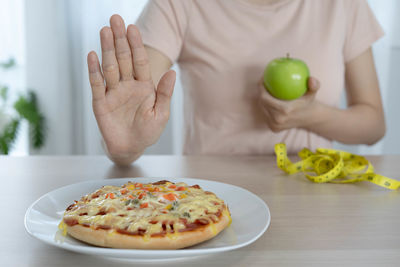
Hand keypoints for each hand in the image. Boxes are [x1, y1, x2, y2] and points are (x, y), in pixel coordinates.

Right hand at [87, 15, 175, 158]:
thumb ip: (165, 93)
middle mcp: (127, 84)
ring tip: (104, 31)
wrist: (130, 148)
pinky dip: (94, 70)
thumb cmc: (148, 131)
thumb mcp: (161, 113)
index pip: (139, 61)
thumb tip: (172, 72)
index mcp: (143, 85)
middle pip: (123, 58)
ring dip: (107, 49)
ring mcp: (113, 92)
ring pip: (110, 66)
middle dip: (120, 39)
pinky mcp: (100, 102)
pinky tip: (92, 55)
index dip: (136, 45)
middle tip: (115, 19)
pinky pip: (96, 83)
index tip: (133, 28)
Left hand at [259, 77, 319, 131]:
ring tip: (265, 88)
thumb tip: (310, 79)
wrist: (310, 119)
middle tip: (264, 81)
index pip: (264, 97)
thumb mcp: (313, 93)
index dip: (260, 87)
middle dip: (261, 91)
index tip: (263, 77)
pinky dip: (266, 106)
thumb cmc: (309, 103)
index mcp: (284, 111)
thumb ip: (314, 85)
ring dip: (263, 98)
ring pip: (263, 108)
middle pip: (262, 102)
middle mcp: (277, 119)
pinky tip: (268, 98)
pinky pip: (266, 114)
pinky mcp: (273, 128)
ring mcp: (274, 125)